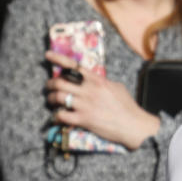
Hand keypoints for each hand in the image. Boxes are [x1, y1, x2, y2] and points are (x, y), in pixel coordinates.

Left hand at [43, 50, 159, 149]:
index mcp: (97, 80)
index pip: (74, 66)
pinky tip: (56, 117)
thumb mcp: (116, 87)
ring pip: (58, 97)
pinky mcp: (83, 119)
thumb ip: (101, 82)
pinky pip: (61, 115)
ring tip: (52, 101)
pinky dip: (55, 116)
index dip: (59, 59)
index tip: (47, 55)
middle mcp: (89, 90)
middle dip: (51, 84)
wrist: (134, 125)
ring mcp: (85, 105)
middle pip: (60, 82)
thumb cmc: (127, 106)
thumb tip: (91, 80)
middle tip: (49, 87)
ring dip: (51, 99)